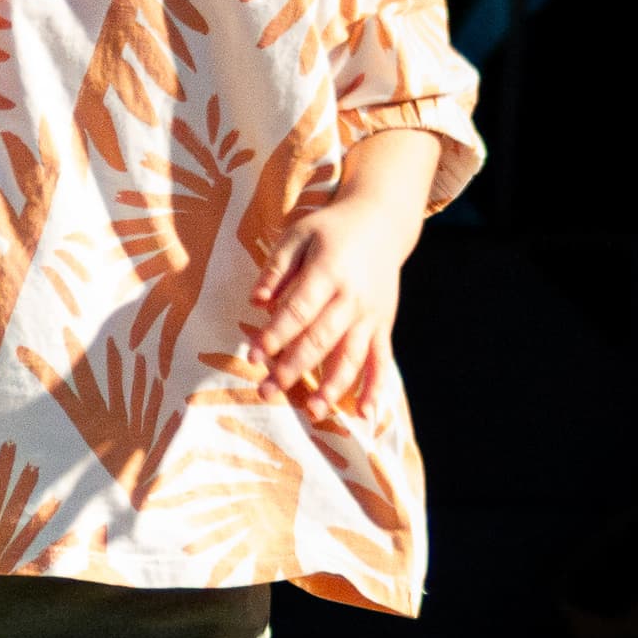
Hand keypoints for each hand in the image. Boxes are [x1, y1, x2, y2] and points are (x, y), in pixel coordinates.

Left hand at [246, 135, 431, 421]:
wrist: (382, 223)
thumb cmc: (330, 230)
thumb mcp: (298, 235)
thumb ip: (276, 268)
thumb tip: (256, 301)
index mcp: (329, 271)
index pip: (299, 310)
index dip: (276, 334)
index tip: (253, 354)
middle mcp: (353, 298)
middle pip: (322, 339)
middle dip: (294, 368)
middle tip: (267, 391)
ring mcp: (372, 315)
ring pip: (352, 357)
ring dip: (332, 387)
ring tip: (312, 412)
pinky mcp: (384, 327)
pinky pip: (381, 362)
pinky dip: (375, 389)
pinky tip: (363, 415)